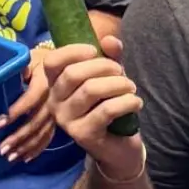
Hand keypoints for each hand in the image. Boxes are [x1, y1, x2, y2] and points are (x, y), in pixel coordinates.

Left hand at [0, 45, 54, 161]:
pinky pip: (49, 136)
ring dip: (26, 146)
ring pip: (42, 132)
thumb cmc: (43, 60)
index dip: (16, 110)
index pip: (31, 99)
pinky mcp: (59, 120)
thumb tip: (15, 74)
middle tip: (2, 148)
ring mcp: (58, 112)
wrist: (70, 64)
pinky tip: (26, 158)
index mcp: (47, 82)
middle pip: (36, 121)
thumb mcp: (33, 58)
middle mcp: (53, 100)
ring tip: (10, 157)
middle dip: (18, 136)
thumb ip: (24, 66)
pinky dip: (37, 148)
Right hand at [44, 37, 143, 179]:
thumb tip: (110, 40)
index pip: (52, 62)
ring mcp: (66, 120)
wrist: (120, 148)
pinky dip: (126, 101)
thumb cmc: (110, 107)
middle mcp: (55, 102)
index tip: (95, 50)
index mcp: (56, 85)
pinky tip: (136, 103)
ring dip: (118, 84)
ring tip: (131, 88)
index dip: (72, 51)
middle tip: (121, 73)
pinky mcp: (83, 134)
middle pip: (73, 74)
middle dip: (103, 67)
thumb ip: (110, 57)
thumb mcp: (110, 77)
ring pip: (91, 90)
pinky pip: (106, 109)